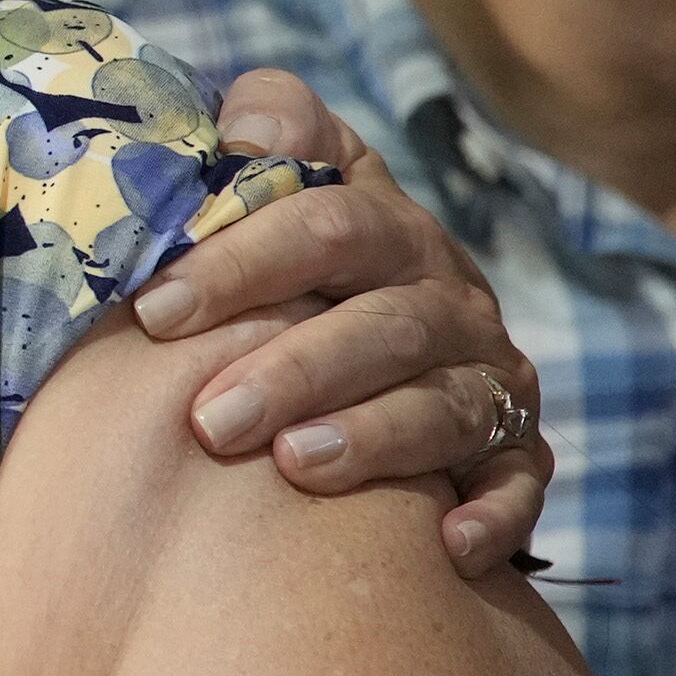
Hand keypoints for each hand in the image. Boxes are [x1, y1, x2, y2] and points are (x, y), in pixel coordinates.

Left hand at [149, 68, 547, 575]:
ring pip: (444, 405)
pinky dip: (494, 513)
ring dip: (374, 438)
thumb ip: (267, 132)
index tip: (155, 310)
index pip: (327, 225)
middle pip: (384, 325)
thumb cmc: (289, 263)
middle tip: (210, 421)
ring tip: (295, 467)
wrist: (374, 333)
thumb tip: (250, 129)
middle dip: (296, 370)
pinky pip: (521, 482)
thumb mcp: (281, 182)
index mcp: (383, 226)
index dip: (243, 261)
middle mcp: (445, 296)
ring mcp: (486, 375)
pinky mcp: (515, 449)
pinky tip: (447, 546)